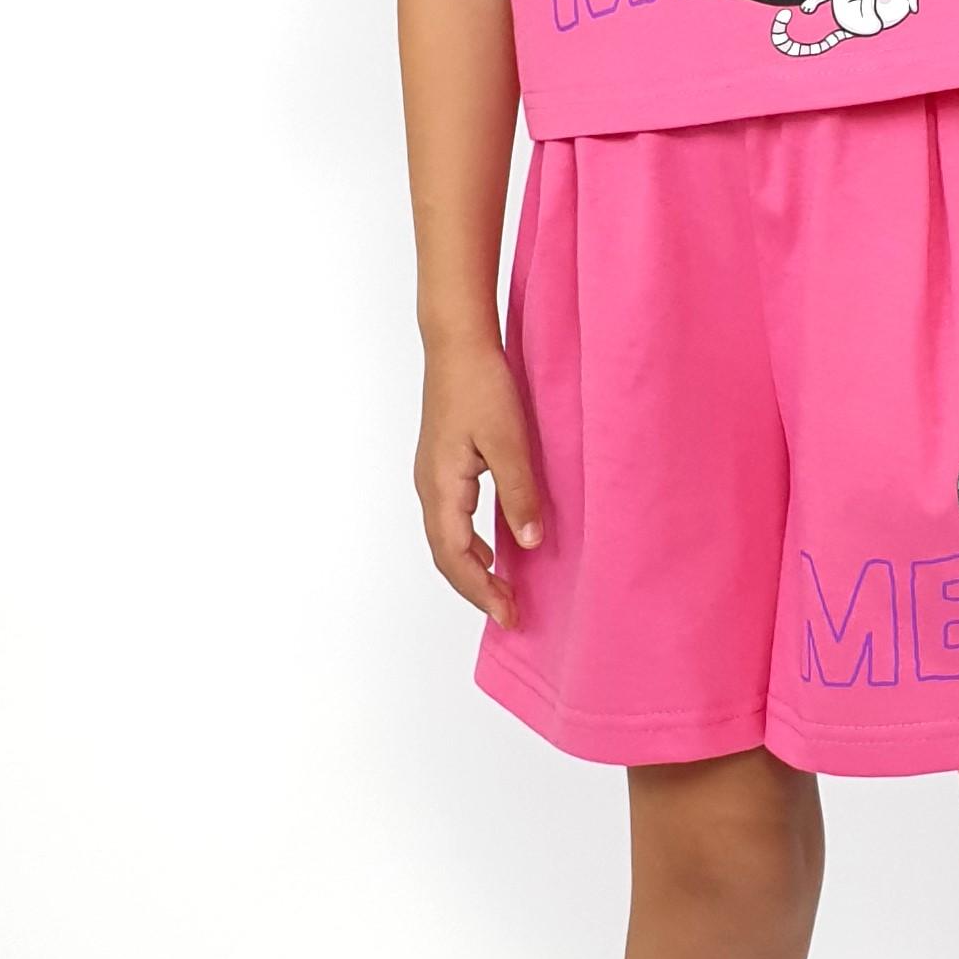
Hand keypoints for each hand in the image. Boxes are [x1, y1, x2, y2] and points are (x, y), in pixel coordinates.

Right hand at [413, 334, 541, 626]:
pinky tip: (494, 547)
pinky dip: (470, 544)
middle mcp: (429, 488)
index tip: (508, 615)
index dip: (481, 590)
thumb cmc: (480, 385)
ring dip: (473, 568)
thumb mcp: (509, 441)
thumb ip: (519, 493)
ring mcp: (433, 477)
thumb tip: (528, 543)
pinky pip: (452, 520)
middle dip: (476, 588)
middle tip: (510, 614)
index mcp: (441, 487)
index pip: (455, 557)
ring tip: (503, 590)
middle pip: (446, 556)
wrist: (457, 343)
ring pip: (447, 539)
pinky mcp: (444, 466)